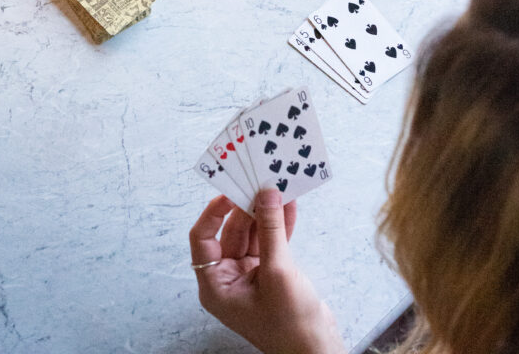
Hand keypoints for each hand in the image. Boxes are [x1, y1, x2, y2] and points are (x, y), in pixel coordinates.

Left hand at [189, 190, 346, 353]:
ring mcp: (249, 275)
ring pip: (254, 233)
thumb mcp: (278, 272)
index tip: (230, 191)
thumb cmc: (290, 324)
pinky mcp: (270, 274)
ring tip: (279, 186)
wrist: (316, 349)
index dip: (214, 212)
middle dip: (248, 207)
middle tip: (260, 181)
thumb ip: (271, 229)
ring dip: (267, 212)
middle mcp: (228, 278)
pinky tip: (290, 206)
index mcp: (216, 285)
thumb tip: (267, 193)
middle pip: (232, 231)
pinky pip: (270, 242)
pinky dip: (280, 225)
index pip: (203, 238)